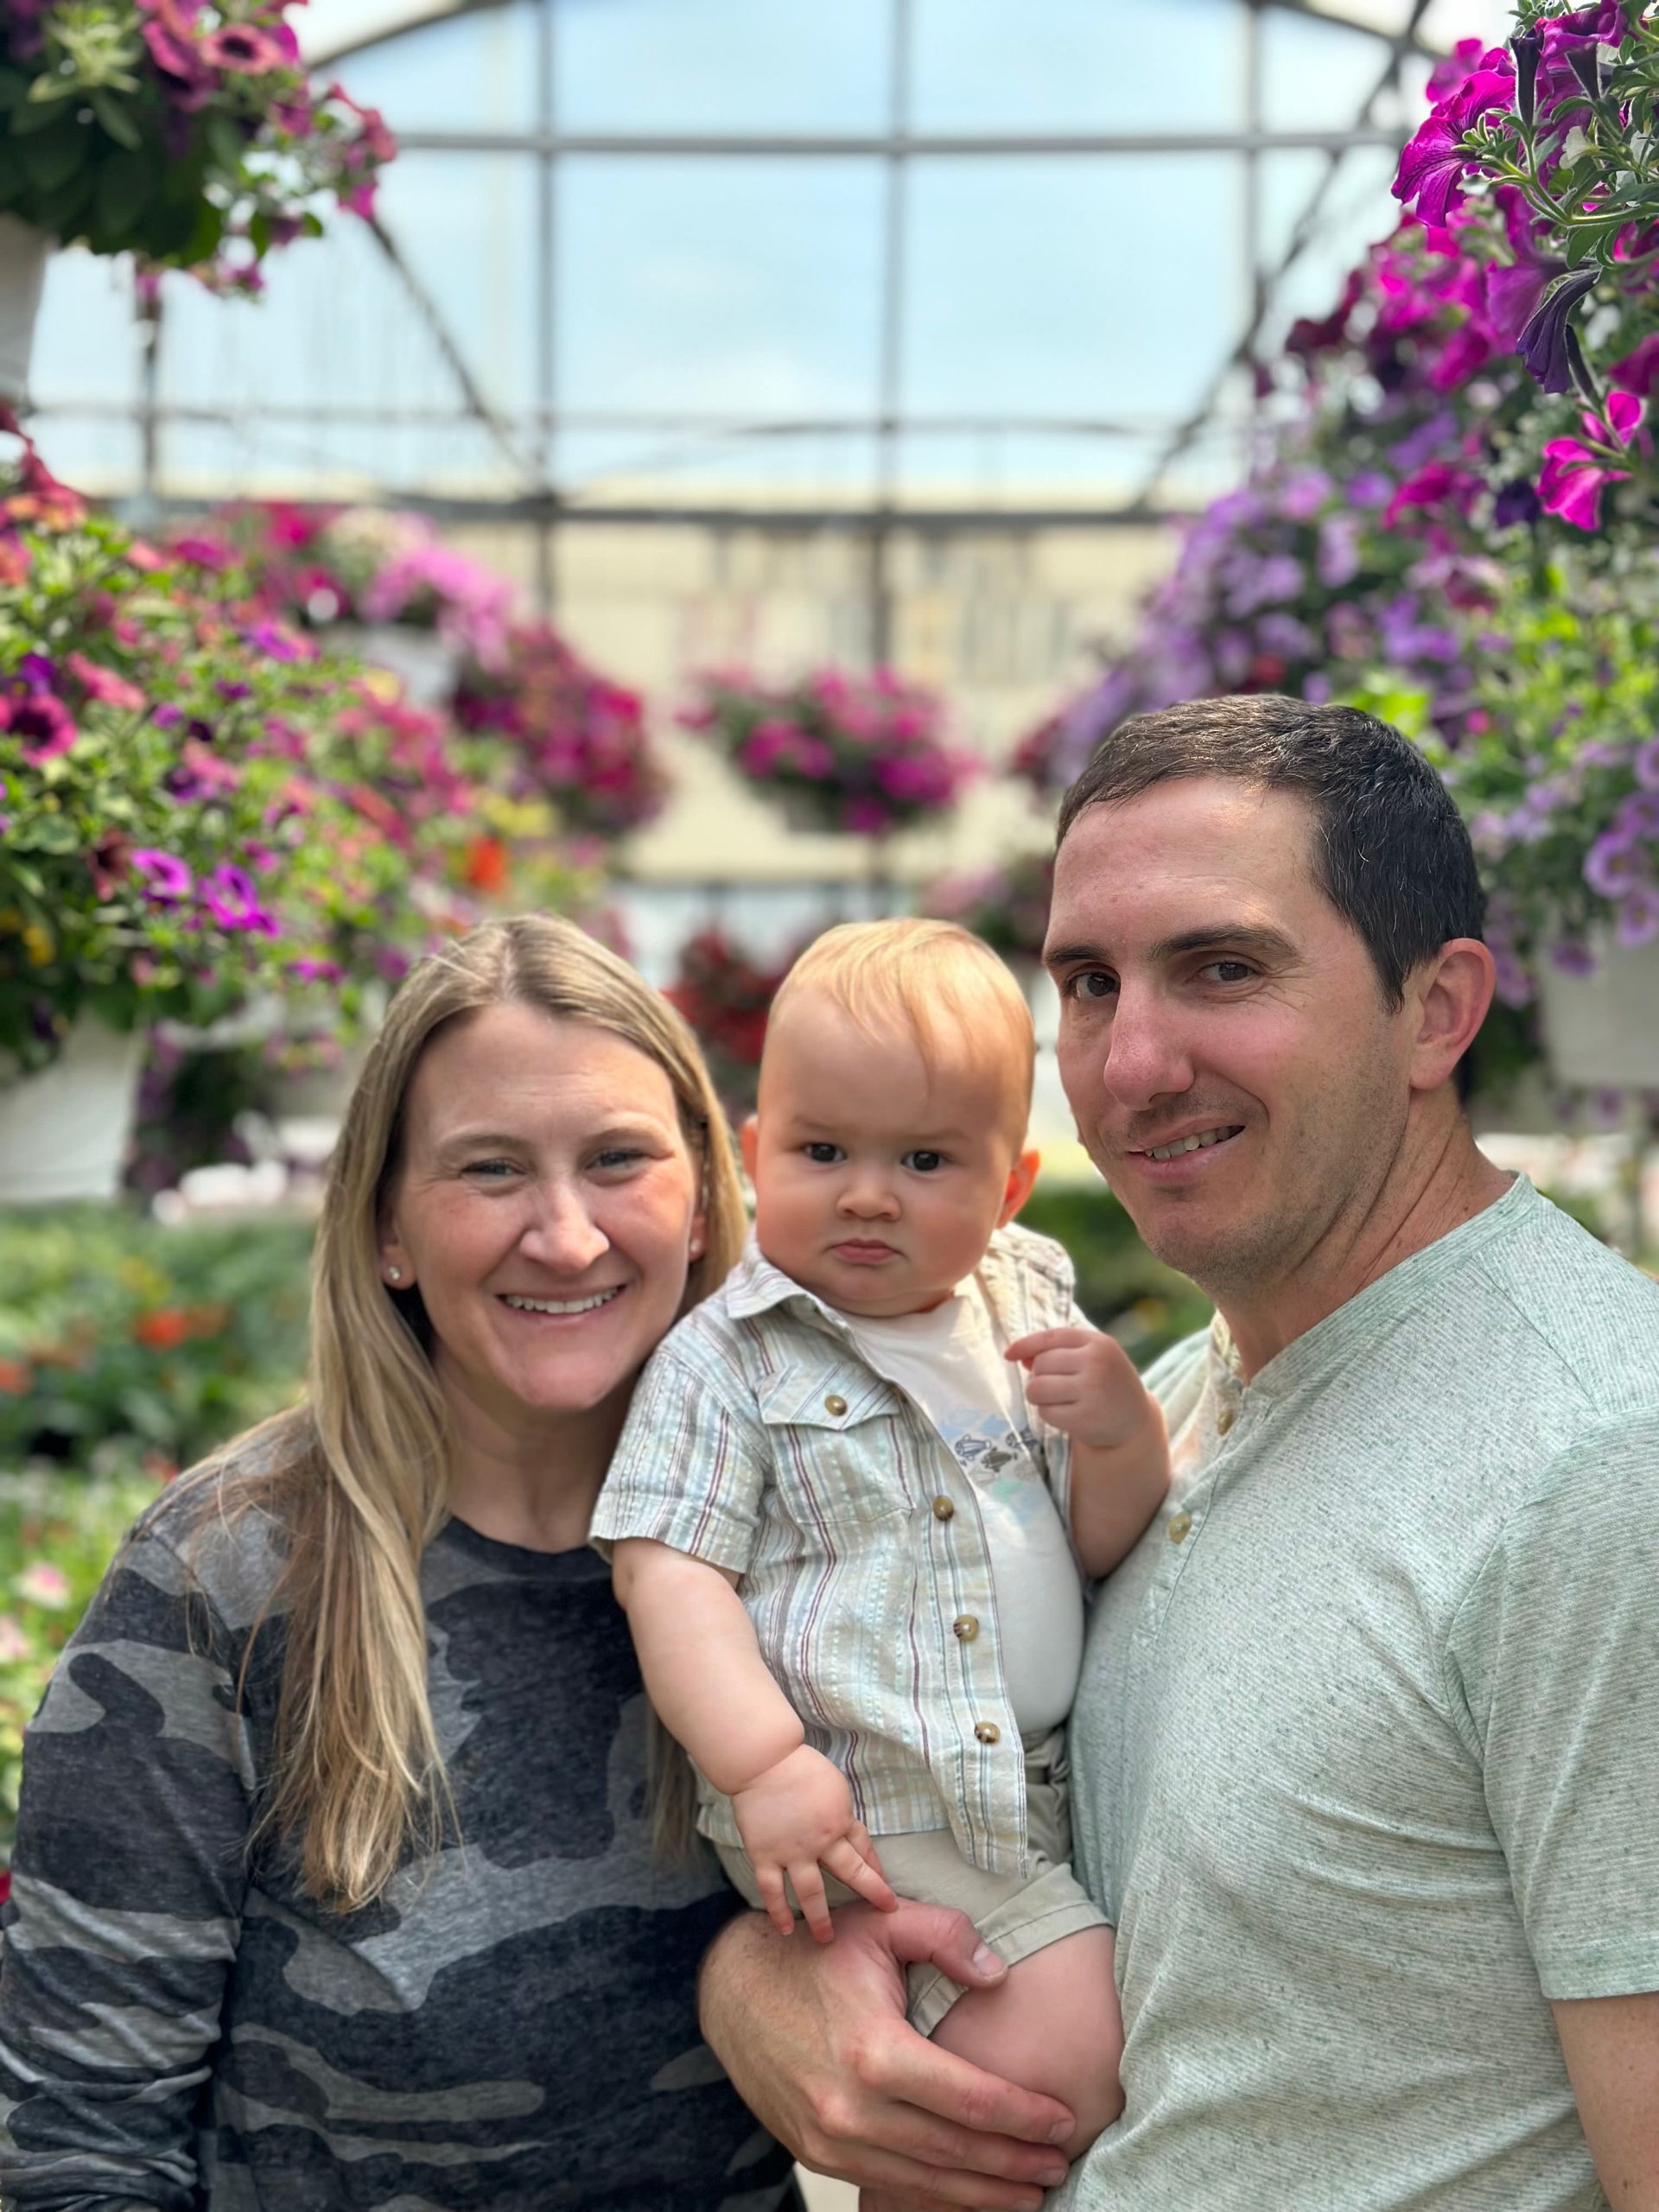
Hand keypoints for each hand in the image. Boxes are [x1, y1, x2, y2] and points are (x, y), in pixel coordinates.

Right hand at [700, 1901, 1075, 2208]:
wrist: (732, 1989)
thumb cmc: (815, 1954)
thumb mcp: (881, 1924)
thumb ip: (946, 1936)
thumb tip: (999, 1974)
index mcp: (876, 2051)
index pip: (970, 2100)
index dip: (1024, 2116)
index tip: (1063, 2120)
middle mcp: (852, 2107)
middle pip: (955, 2152)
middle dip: (1015, 2165)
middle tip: (1059, 2165)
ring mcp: (831, 2139)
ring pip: (924, 2183)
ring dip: (982, 2193)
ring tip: (1029, 2193)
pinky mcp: (816, 2153)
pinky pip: (886, 2186)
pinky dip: (933, 2197)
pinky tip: (967, 2194)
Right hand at [732, 1742, 897, 1939]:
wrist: (764, 1761)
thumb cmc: (801, 1768)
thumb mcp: (835, 1787)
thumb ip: (841, 1814)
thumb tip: (845, 1835)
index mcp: (841, 1820)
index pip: (865, 1849)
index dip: (876, 1869)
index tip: (885, 1886)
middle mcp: (821, 1841)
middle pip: (852, 1874)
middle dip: (871, 1894)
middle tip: (883, 1912)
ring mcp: (792, 1851)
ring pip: (811, 1893)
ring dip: (820, 1918)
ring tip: (826, 1938)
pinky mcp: (765, 1855)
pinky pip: (772, 1890)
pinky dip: (778, 1911)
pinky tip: (785, 1929)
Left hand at [1005, 1326, 1151, 1450]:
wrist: (1135, 1419)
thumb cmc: (1106, 1383)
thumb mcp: (1091, 1358)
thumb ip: (1057, 1352)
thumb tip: (1017, 1355)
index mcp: (1098, 1343)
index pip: (1051, 1337)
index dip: (1025, 1345)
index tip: (1008, 1355)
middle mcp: (1097, 1363)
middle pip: (1041, 1365)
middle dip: (1039, 1377)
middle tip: (1057, 1387)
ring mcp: (1092, 1390)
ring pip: (1037, 1388)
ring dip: (1039, 1397)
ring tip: (1057, 1400)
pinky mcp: (1085, 1418)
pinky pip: (1046, 1412)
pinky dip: (1049, 1415)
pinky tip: (1067, 1415)